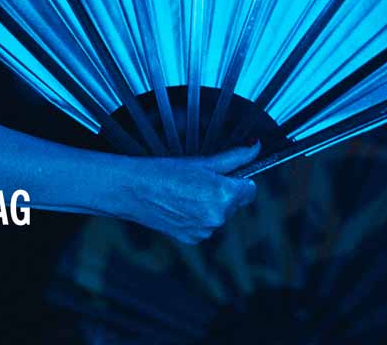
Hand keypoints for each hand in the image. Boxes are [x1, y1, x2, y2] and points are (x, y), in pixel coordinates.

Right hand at [115, 141, 260, 244]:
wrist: (132, 189)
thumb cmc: (163, 170)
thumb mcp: (201, 160)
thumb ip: (234, 156)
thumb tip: (255, 146)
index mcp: (223, 195)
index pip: (250, 189)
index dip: (238, 178)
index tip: (224, 172)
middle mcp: (218, 218)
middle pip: (234, 202)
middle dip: (222, 191)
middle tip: (197, 178)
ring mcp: (205, 231)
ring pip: (218, 214)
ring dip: (209, 204)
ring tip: (184, 191)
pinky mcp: (192, 239)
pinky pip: (204, 225)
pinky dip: (197, 216)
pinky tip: (179, 204)